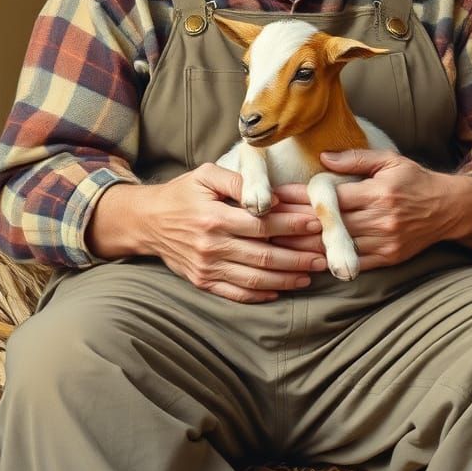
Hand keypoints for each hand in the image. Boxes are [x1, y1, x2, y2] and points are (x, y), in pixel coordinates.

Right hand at [87, 163, 327, 302]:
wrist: (147, 221)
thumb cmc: (182, 194)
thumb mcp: (206, 175)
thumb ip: (238, 181)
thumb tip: (271, 194)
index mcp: (214, 217)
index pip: (263, 224)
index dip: (293, 226)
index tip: (317, 223)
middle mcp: (211, 246)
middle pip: (265, 256)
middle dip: (299, 256)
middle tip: (324, 255)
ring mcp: (207, 268)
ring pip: (255, 279)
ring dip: (287, 279)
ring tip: (311, 273)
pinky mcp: (203, 282)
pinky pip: (236, 294)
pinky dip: (261, 295)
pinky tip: (281, 290)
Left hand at [273, 150, 471, 270]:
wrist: (449, 209)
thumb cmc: (415, 180)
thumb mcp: (388, 161)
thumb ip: (354, 159)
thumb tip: (323, 158)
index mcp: (377, 193)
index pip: (330, 197)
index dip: (301, 197)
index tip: (276, 196)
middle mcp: (380, 219)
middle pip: (328, 224)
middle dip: (295, 223)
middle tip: (266, 222)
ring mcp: (384, 242)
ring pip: (337, 246)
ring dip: (305, 246)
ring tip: (277, 243)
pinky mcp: (387, 259)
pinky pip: (352, 263)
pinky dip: (328, 261)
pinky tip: (306, 260)